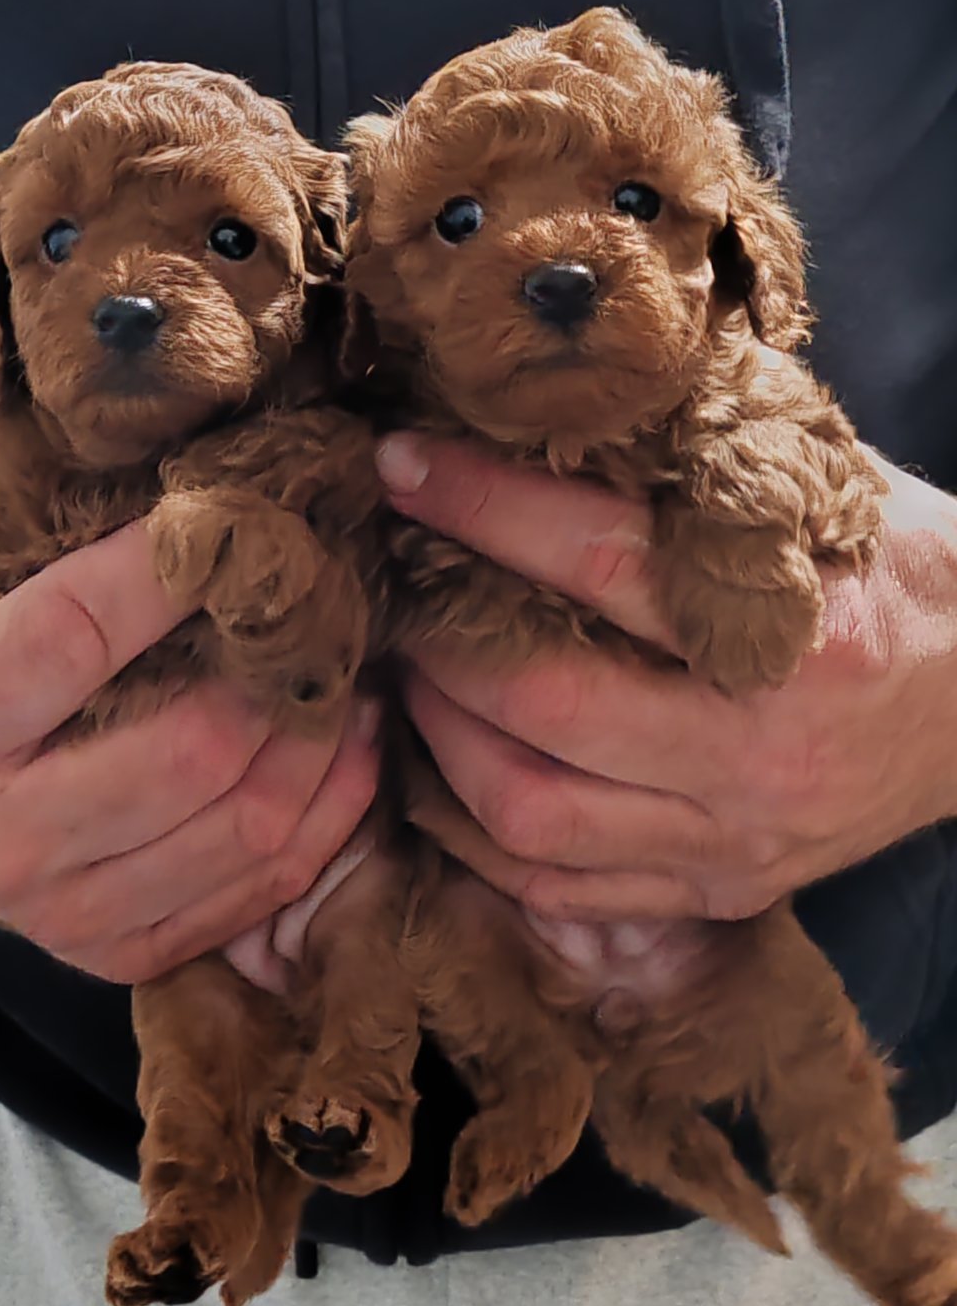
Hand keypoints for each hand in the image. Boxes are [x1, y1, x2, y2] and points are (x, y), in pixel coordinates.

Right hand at [0, 365, 378, 981]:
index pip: (79, 633)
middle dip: (284, 669)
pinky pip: (258, 889)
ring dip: (327, 738)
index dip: (178, 571)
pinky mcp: (112, 949)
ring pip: (243, 825)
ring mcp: (59, 908)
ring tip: (356, 664)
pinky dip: (329, 815)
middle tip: (335, 597)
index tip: (251, 510)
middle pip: (191, 748)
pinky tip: (346, 744)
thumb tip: (54, 382)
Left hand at [377, 432, 956, 920]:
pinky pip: (558, 889)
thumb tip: (551, 411)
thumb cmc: (905, 581)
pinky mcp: (714, 893)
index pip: (597, 562)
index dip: (482, 506)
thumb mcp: (831, 499)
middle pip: (542, 705)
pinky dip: (477, 834)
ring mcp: (732, 842)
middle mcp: (760, 755)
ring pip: (530, 817)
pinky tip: (447, 772)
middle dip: (439, 638)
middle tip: (400, 588)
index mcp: (802, 636)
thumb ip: (705, 468)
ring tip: (413, 678)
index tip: (405, 466)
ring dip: (439, 740)